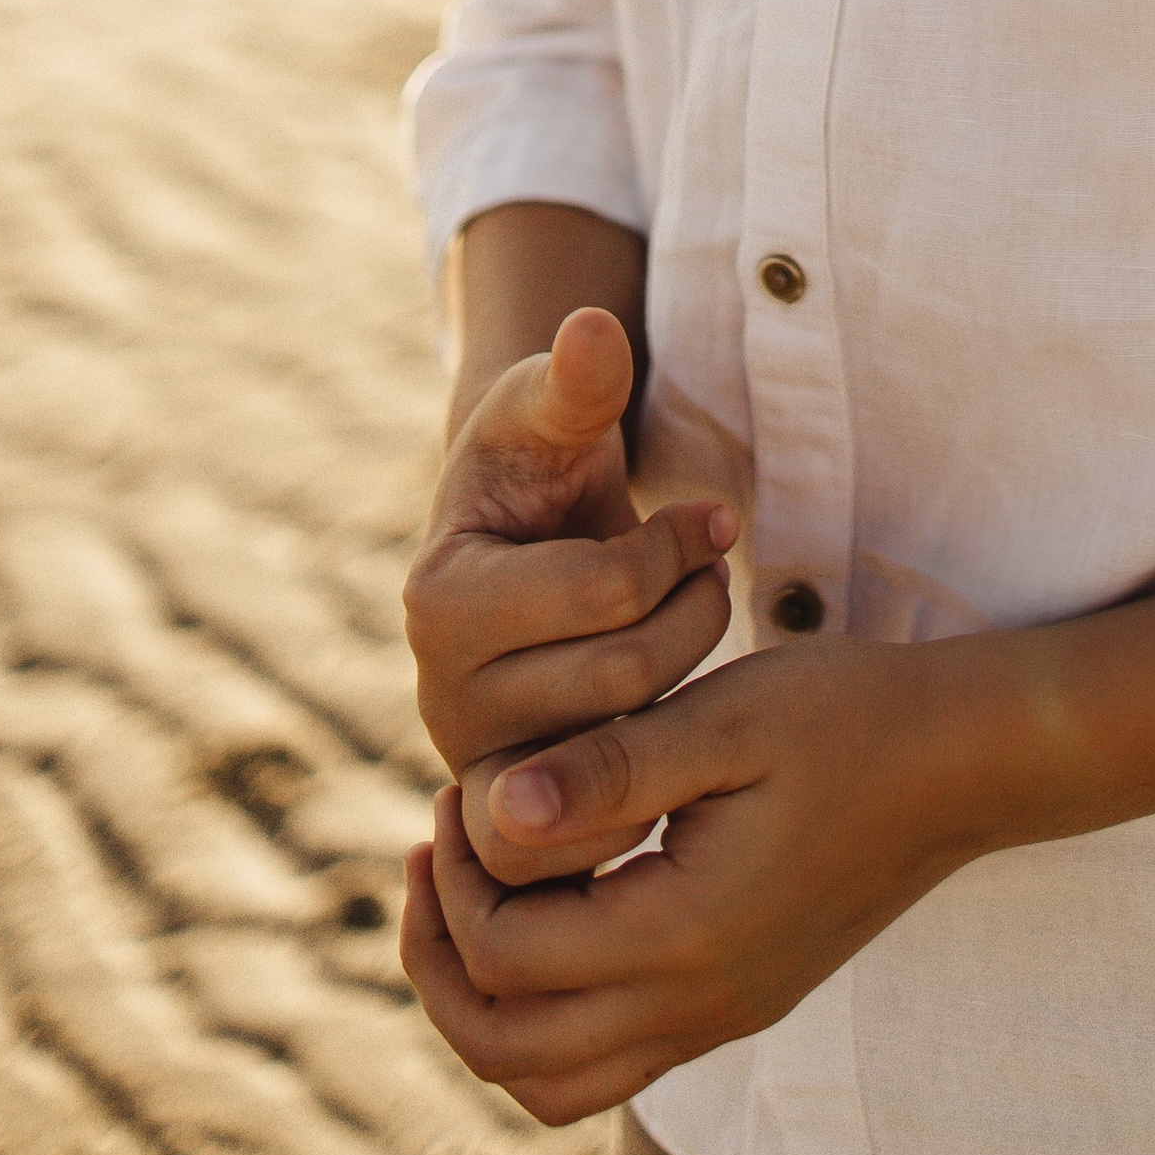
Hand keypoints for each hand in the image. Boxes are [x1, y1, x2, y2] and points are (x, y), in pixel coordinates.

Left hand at [399, 635, 999, 1125]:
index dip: (458, 874)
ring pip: (548, 1079)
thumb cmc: (847, 717)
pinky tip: (549, 907)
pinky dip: (545, 1012)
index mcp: (686, 935)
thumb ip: (610, 767)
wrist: (961, 761)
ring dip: (484, 1001)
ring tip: (469, 892)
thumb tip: (496, 810)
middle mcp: (696, 1005)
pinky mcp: (730, 1004)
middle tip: (435, 845)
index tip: (466, 785)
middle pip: (506, 1047)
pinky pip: (602, 1061)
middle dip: (441, 951)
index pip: (506, 954)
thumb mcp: (726, 715)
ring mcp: (716, 1017)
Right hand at [402, 305, 737, 781]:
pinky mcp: (529, 816)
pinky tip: (688, 699)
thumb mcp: (551, 409)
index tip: (712, 513)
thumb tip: (594, 328)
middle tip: (717, 567)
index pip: (605, 591)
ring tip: (697, 611)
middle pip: (626, 677)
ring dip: (690, 672)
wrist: (522, 543)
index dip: (679, 544)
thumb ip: (577, 379)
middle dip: (695, 608)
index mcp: (437, 599)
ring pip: (634, 748)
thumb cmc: (537, 460)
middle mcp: (442, 700)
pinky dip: (669, 767)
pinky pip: (617, 826)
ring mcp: (484, 769)